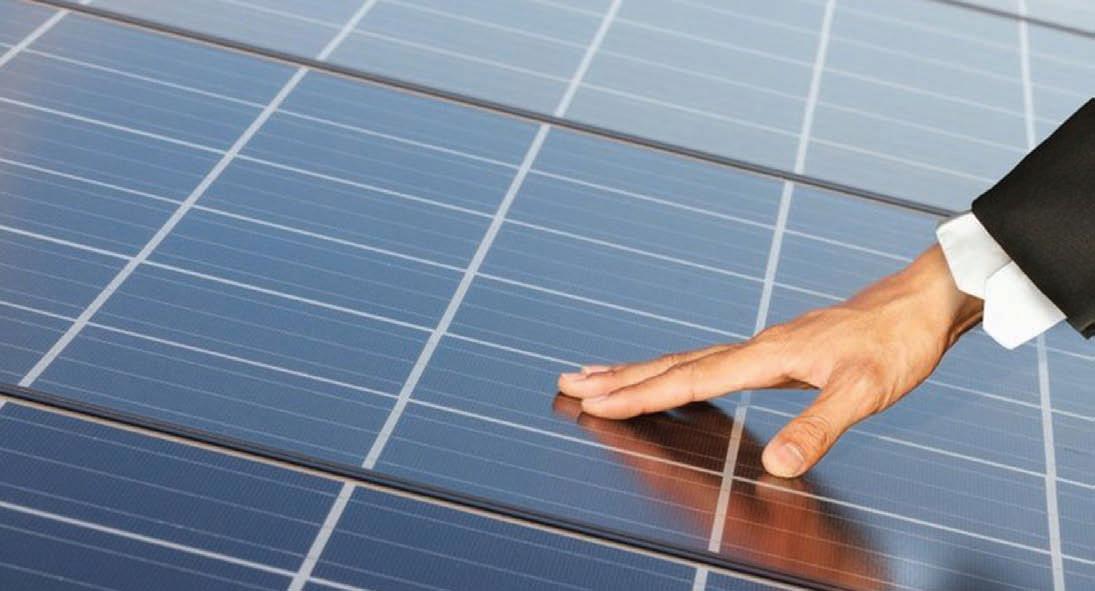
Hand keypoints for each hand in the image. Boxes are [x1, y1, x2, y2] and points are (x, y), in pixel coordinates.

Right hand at [557, 245, 982, 477]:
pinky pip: (709, 364)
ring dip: (638, 371)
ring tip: (598, 375)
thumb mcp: (865, 392)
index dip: (640, 395)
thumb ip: (818, 428)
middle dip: (619, 378)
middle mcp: (755, 347)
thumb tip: (775, 467)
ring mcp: (763, 348)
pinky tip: (674, 377)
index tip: (594, 400)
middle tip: (568, 382)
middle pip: (673, 365)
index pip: (689, 381)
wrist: (920, 303)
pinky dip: (676, 371)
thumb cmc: (895, 344)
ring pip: (686, 361)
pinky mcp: (776, 352)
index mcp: (766, 355)